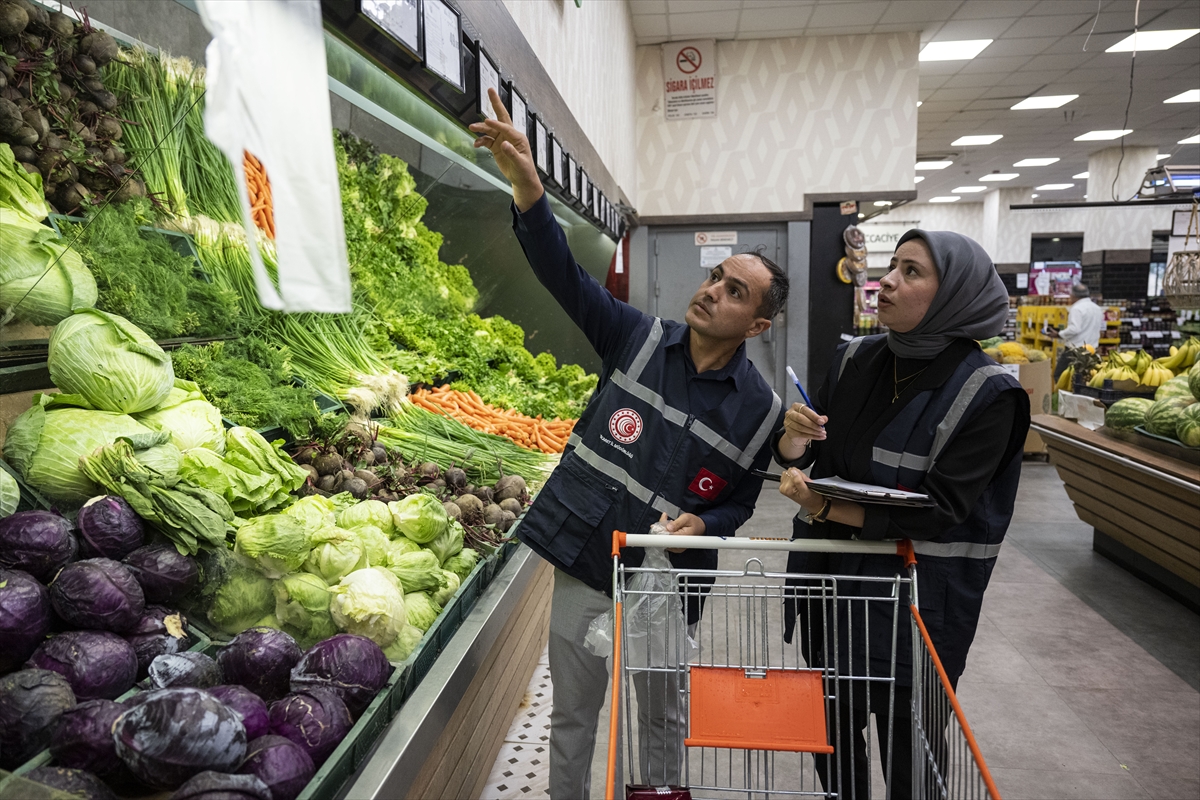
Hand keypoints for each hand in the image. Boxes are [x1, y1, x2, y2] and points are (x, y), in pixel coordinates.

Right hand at [469, 88, 542, 209]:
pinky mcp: (496, 146)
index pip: (506, 127)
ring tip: (471, 127)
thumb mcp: (520, 163)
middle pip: (501, 117)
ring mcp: (502, 140)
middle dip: (496, 103)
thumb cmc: (524, 170)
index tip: (487, 122)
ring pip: (490, 130)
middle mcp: (510, 135)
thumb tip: (504, 144)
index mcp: (518, 137)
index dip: (496, 124)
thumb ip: (512, 153)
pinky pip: (486, 140)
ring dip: (481, 128)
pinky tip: (476, 144)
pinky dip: (480, 141)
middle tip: (490, 90)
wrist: (521, 179)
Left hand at [658, 512, 705, 552]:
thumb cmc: (693, 522)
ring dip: (661, 530)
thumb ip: (677, 523)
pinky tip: (667, 526)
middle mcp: (679, 545)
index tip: (658, 525)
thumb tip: (668, 528)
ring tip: (666, 520)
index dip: (661, 532)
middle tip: (664, 518)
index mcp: (683, 537)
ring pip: (663, 541)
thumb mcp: (686, 518)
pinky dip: (663, 533)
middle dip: (660, 528)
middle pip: (664, 539)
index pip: (668, 538)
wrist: (699, 528)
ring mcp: (676, 548)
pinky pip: (665, 541)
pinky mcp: (674, 547)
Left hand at [779, 468, 822, 513]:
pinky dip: (796, 477)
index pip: (792, 472)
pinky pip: (790, 474)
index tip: (804, 482)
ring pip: (790, 471)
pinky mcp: (785, 483)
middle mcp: (783, 487)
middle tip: (804, 484)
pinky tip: (799, 483)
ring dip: (798, 476)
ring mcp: (784, 485)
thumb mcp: (806, 491)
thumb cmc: (810, 499)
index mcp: (786, 489)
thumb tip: (793, 471)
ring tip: (802, 484)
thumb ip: (798, 481)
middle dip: (799, 476)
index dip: (801, 475)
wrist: (812, 504)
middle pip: (790, 471)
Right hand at [783, 402, 826, 443]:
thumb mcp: (812, 417)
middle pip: (801, 419)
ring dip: (814, 431)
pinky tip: (819, 437)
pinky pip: (801, 435)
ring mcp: (788, 423)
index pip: (805, 410)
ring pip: (801, 428)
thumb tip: (825, 419)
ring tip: (822, 433)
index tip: (822, 421)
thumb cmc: (804, 421)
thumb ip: (818, 417)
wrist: (796, 432)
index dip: (814, 416)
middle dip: (813, 424)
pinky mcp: (789, 432)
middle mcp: (790, 414)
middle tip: (822, 428)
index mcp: (796, 406)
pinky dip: (812, 436)